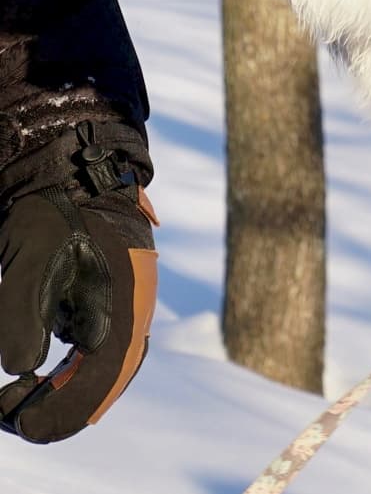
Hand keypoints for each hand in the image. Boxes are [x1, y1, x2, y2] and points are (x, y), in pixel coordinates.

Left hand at [0, 185, 156, 441]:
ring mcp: (125, 316)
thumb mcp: (29, 264)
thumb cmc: (55, 218)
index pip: (96, 387)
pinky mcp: (112, 310)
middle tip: (6, 411)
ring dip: (61, 398)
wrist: (80, 179)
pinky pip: (96, 360)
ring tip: (17, 400)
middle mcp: (132, 322)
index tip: (12, 416)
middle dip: (55, 412)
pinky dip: (67, 380)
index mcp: (123, 312)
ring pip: (101, 379)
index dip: (54, 414)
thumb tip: (19, 370)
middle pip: (102, 390)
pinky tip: (39, 379)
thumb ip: (22, 319)